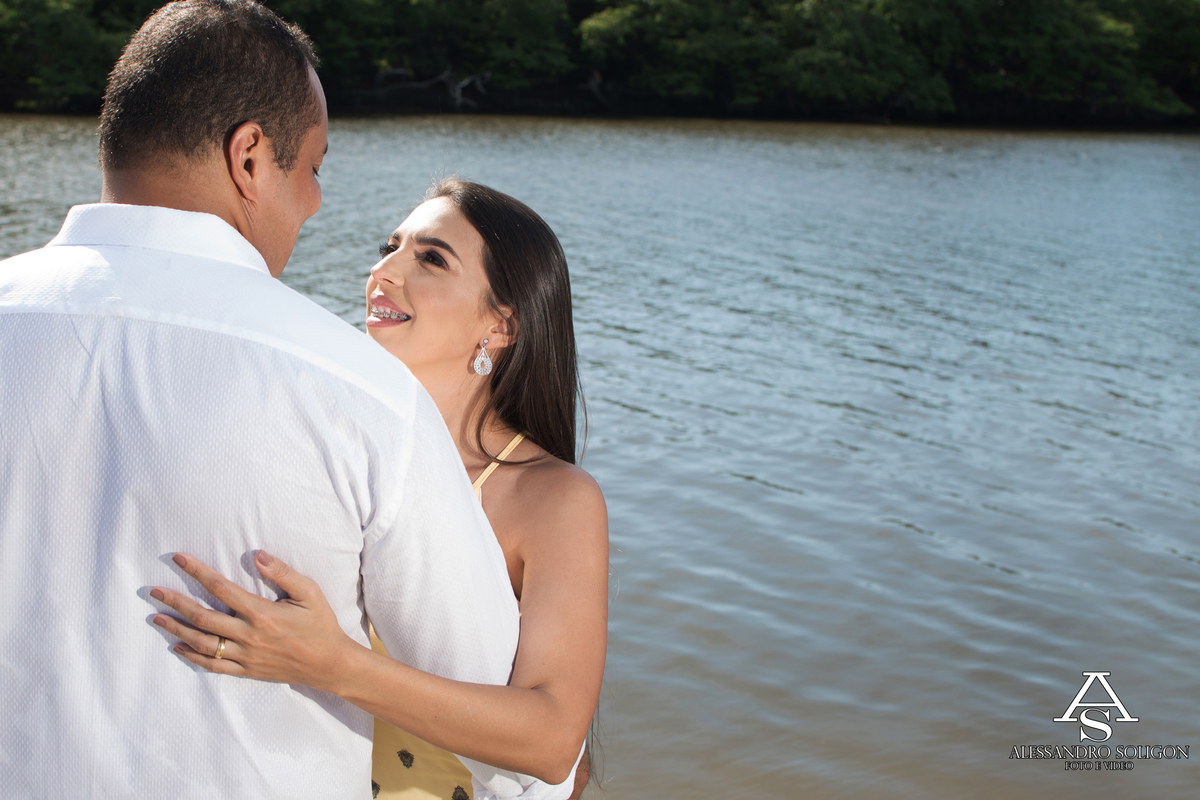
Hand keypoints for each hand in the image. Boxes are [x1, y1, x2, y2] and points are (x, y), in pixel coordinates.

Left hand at [150, 551, 356, 690]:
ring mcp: (245, 656)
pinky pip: (212, 665)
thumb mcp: (309, 593)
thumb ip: (283, 573)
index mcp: (262, 614)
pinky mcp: (246, 670)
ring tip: (157, 618)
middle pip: (202, 617)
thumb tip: (257, 555)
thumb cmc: (320, 625)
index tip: (179, 559)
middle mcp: (248, 636)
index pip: (221, 588)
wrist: (329, 664)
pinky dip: (192, 656)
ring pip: (202, 642)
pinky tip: (177, 646)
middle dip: (175, 602)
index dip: (198, 572)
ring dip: (177, 628)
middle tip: (154, 591)